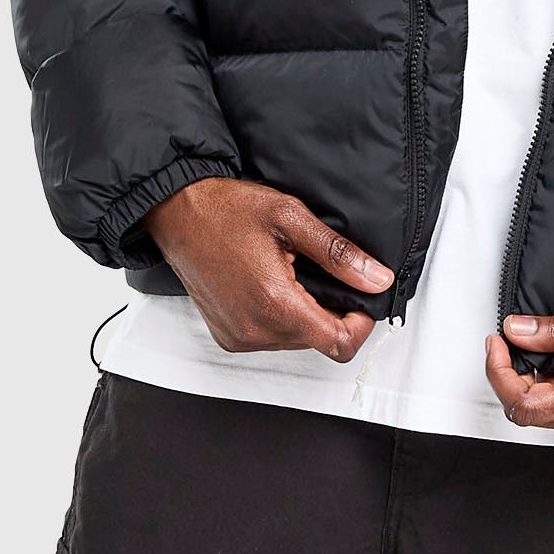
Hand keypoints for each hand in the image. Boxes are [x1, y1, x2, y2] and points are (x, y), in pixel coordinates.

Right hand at [142, 177, 393, 361]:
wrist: (177, 212)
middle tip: (324, 271)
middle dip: (333, 312)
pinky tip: (272, 283)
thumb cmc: (226, 209)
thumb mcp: (291, 217)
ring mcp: (238, 336)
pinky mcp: (227, 335)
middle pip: (319, 342)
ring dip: (306, 313)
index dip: (361, 323)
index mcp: (275, 303)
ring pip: (296, 341)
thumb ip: (338, 254)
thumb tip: (376, 278)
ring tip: (293, 272)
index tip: (362, 297)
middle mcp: (255, 329)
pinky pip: (270, 338)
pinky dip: (281, 317)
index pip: (338, 344)